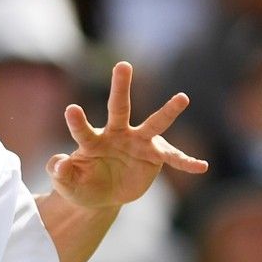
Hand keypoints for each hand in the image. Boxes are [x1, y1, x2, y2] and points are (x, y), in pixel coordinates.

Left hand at [50, 61, 205, 209]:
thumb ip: (61, 173)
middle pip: (118, 108)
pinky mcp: (154, 157)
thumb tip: (59, 164)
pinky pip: (172, 158)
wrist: (101, 195)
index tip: (71, 109)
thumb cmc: (81, 184)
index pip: (83, 130)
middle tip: (122, 65)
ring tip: (182, 98)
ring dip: (168, 111)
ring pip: (153, 124)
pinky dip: (186, 162)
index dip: (78, 121)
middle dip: (120, 87)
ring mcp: (138, 143)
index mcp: (92, 140)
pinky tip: (201, 166)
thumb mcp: (68, 184)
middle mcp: (117, 134)